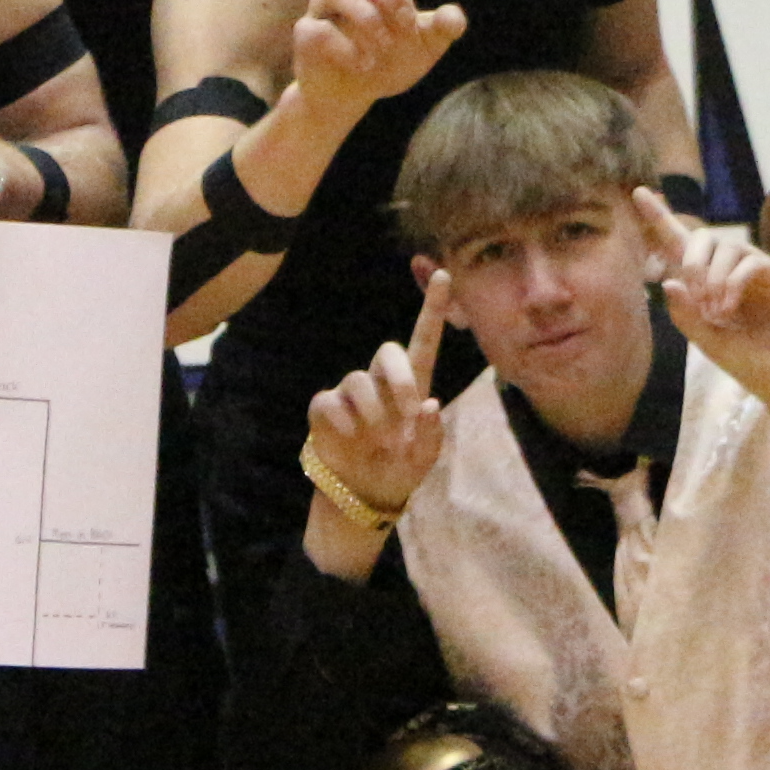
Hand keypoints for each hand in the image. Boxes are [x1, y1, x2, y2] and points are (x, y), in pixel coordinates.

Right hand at [285, 0, 470, 113]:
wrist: (349, 95)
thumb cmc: (388, 63)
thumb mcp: (425, 49)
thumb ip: (442, 30)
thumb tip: (455, 18)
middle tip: (405, 26)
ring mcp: (323, 7)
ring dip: (368, 24)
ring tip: (381, 52)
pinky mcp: (306, 33)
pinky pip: (320, 31)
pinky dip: (347, 51)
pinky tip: (362, 67)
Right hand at [301, 271, 452, 522]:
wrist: (364, 493)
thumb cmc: (400, 469)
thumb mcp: (424, 459)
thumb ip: (430, 435)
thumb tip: (429, 405)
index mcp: (414, 387)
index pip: (424, 341)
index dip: (433, 308)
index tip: (444, 275)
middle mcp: (382, 383)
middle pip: (387, 351)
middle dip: (400, 379)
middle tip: (410, 412)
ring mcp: (352, 394)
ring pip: (358, 380)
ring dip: (373, 412)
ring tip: (379, 440)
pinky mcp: (326, 408)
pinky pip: (330, 401)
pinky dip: (342, 421)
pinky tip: (350, 438)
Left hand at [631, 188, 769, 407]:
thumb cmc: (754, 366)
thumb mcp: (710, 343)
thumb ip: (686, 316)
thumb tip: (668, 280)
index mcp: (713, 285)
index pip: (683, 245)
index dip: (661, 219)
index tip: (638, 193)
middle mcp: (737, 272)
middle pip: (706, 237)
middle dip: (692, 259)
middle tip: (694, 293)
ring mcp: (763, 272)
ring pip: (730, 245)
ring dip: (713, 276)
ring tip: (716, 312)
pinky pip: (753, 262)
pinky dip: (734, 282)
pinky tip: (729, 309)